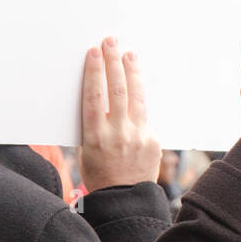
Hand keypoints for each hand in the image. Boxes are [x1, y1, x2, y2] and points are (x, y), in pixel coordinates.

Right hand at [79, 37, 160, 191]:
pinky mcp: (154, 140)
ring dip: (132, 72)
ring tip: (130, 54)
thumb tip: (100, 96)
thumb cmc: (99, 173)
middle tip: (112, 42)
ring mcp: (138, 136)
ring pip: (137, 97)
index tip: (94, 53)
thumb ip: (94, 124)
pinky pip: (146, 116)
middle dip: (114, 63)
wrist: (124, 199)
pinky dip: (140, 101)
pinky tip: (136, 85)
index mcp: (95, 136)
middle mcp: (118, 134)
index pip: (94, 96)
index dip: (94, 72)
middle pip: (117, 90)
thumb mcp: (86, 149)